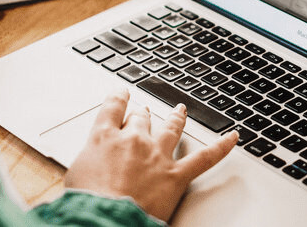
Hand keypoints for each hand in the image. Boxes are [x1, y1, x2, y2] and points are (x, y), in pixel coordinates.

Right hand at [65, 90, 238, 221]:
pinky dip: (222, 147)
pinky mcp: (176, 175)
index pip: (112, 108)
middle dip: (144, 114)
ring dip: (177, 117)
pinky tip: (233, 137)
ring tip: (181, 110)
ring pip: (171, 129)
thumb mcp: (73, 176)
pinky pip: (206, 158)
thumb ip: (86, 162)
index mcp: (103, 138)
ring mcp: (157, 155)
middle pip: (142, 118)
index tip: (122, 92)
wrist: (103, 220)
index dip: (119, 98)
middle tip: (146, 111)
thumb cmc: (85, 203)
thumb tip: (89, 167)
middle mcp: (133, 140)